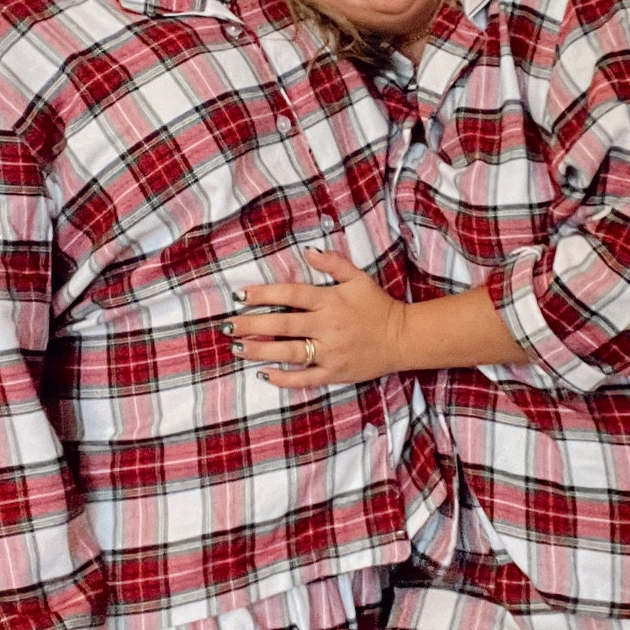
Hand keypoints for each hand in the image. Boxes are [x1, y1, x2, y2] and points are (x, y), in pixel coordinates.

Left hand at [228, 249, 409, 386]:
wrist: (403, 338)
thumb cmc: (378, 306)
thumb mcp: (358, 278)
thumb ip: (333, 263)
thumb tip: (307, 251)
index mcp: (330, 301)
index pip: (290, 294)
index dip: (263, 294)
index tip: (239, 295)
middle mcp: (327, 326)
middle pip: (282, 325)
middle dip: (251, 325)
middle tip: (227, 326)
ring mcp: (330, 352)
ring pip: (288, 353)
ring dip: (260, 351)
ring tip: (237, 348)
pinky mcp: (334, 373)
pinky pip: (304, 378)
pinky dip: (283, 378)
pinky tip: (263, 374)